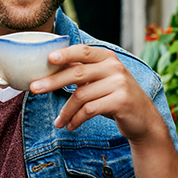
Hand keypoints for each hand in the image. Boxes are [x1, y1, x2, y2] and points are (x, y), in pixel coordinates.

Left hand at [29, 45, 163, 140]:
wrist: (143, 119)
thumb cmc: (114, 97)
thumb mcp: (100, 80)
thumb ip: (81, 71)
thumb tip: (49, 65)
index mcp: (107, 57)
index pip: (83, 51)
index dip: (65, 54)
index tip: (49, 58)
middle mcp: (114, 67)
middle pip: (77, 74)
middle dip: (52, 82)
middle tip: (34, 89)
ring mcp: (119, 84)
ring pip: (81, 96)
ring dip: (65, 111)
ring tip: (58, 122)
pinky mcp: (121, 101)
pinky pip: (89, 110)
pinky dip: (76, 119)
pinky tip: (70, 125)